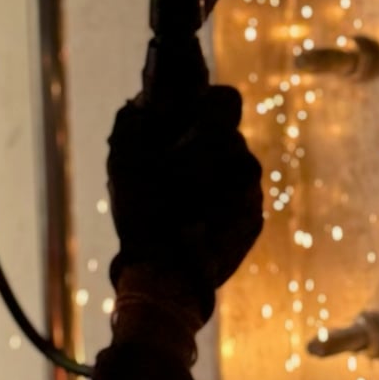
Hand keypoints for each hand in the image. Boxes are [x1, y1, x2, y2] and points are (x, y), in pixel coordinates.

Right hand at [105, 84, 263, 323]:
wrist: (167, 282)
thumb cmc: (143, 214)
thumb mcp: (123, 161)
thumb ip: (132, 121)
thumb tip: (141, 105)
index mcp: (218, 140)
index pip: (223, 98)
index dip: (202, 102)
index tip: (183, 117)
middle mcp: (245, 163)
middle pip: (227, 136)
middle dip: (203, 144)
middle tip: (172, 163)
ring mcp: (254, 196)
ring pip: (234, 169)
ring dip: (211, 174)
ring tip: (180, 196)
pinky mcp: (255, 223)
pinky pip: (239, 199)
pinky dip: (219, 201)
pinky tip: (193, 217)